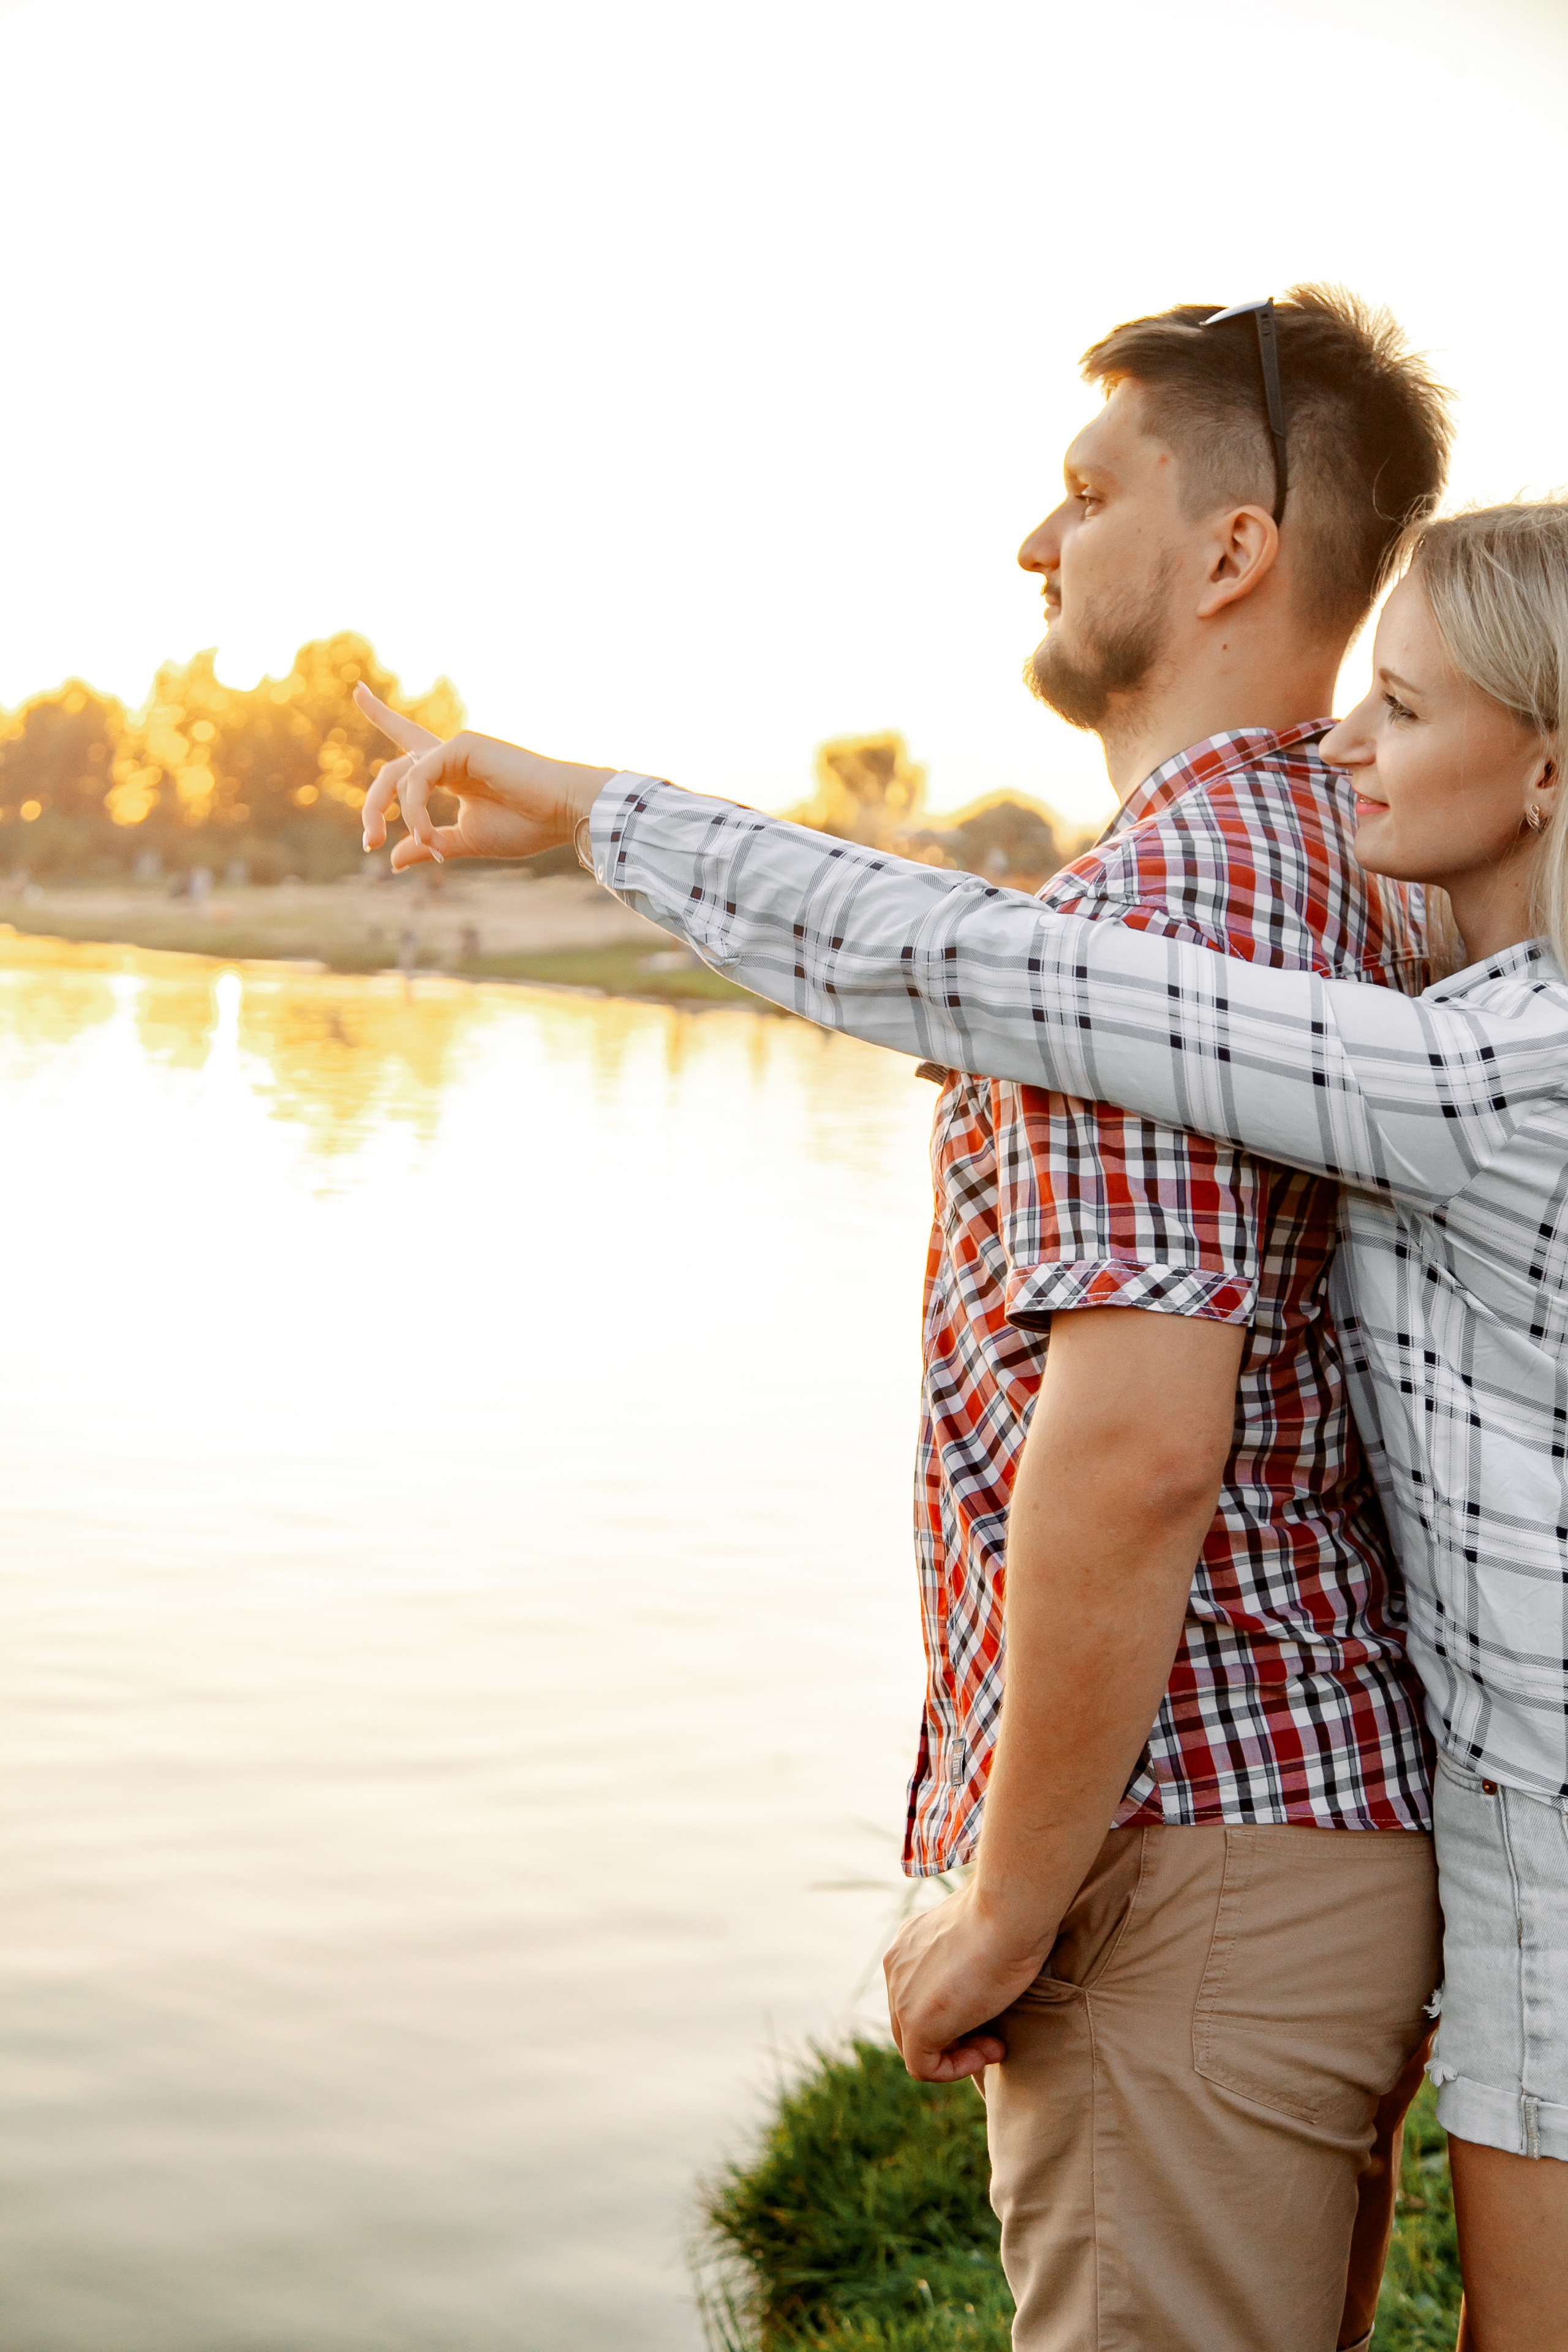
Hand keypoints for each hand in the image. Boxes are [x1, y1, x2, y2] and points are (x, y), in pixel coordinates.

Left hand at [354, 685, 617, 869]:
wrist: (564, 813)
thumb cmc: (526, 826)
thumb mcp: (468, 842)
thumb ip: (430, 844)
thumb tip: (392, 860)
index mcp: (452, 775)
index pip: (409, 746)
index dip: (382, 716)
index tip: (357, 689)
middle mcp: (450, 757)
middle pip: (393, 773)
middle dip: (372, 806)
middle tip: (369, 843)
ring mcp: (456, 748)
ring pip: (399, 776)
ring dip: (390, 812)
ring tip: (413, 845)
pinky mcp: (462, 745)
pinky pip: (418, 778)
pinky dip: (416, 809)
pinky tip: (429, 834)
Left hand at [883, 1881, 1053, 2083]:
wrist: (1010, 1911)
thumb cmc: (1009, 1916)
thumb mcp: (979, 1933)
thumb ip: (966, 1954)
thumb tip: (981, 1969)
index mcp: (910, 1942)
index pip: (919, 1993)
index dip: (955, 2010)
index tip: (988, 2009)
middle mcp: (897, 1966)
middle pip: (913, 2020)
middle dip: (953, 2036)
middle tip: (994, 2036)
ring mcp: (901, 1994)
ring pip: (915, 2045)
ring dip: (958, 2053)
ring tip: (994, 2046)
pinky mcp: (917, 2023)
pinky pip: (922, 2066)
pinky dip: (954, 2069)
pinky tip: (988, 2053)